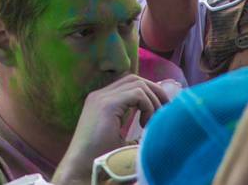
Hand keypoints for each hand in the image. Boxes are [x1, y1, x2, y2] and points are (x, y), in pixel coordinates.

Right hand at [53, 75, 169, 184]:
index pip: (129, 84)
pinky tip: (145, 124)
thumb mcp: (121, 139)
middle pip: (135, 79)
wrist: (81, 168)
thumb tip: (157, 124)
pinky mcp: (107, 105)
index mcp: (101, 100)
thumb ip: (133, 127)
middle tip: (167, 110)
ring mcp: (102, 98)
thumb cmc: (100, 159)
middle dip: (155, 91)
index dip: (148, 93)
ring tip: (155, 120)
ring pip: (137, 83)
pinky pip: (137, 94)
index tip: (160, 111)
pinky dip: (148, 106)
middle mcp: (100, 95)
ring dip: (153, 100)